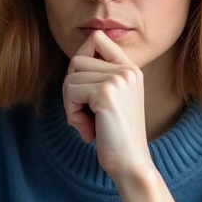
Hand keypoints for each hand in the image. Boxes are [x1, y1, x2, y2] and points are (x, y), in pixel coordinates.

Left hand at [63, 30, 153, 180]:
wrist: (130, 163)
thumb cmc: (115, 136)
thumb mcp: (110, 100)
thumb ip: (98, 77)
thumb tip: (74, 60)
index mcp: (131, 69)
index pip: (98, 38)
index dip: (82, 58)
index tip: (85, 89)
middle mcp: (127, 70)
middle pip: (77, 60)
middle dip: (72, 89)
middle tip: (85, 114)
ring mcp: (118, 79)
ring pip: (71, 77)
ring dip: (70, 104)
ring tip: (88, 123)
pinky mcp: (106, 93)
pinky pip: (70, 92)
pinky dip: (72, 113)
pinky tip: (88, 130)